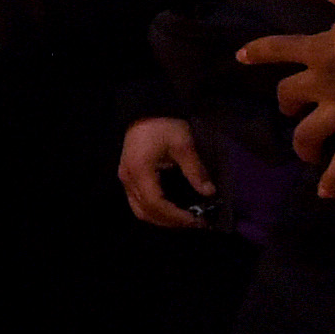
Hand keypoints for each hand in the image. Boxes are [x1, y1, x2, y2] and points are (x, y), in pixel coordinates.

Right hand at [113, 112, 224, 233]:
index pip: (156, 203)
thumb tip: (209, 192)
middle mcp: (128, 180)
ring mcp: (126, 180)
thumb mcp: (183, 145)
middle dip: (170, 222)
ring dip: (161, 220)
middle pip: (145, 212)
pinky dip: (154, 211)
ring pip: (140, 211)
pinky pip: (138, 203)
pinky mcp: (128, 178)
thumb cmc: (164, 126)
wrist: (145, 110)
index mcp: (140, 171)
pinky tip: (171, 210)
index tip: (196, 220)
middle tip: (194, 223)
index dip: (175, 216)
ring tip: (184, 219)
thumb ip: (195, 170)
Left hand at [237, 0, 334, 193]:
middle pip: (288, 96)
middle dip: (286, 104)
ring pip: (308, 136)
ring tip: (307, 153)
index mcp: (319, 50)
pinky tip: (326, 193)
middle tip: (290, 110)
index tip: (242, 57)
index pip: (278, 49)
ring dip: (303, 146)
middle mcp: (322, 83)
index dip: (258, 53)